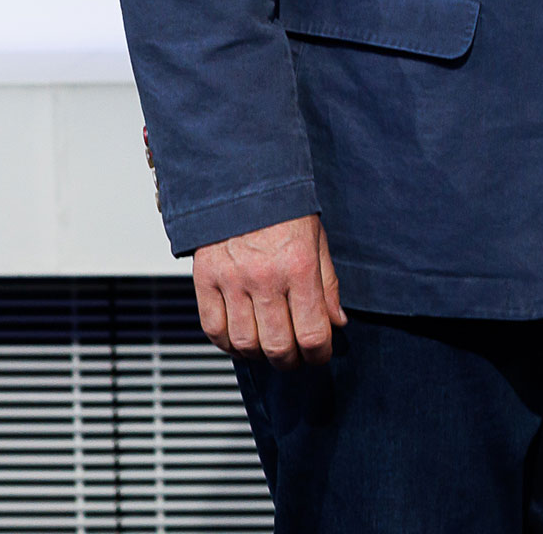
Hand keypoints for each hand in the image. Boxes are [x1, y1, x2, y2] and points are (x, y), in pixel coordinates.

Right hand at [191, 213, 343, 367]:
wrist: (242, 182)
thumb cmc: (283, 209)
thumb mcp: (318, 241)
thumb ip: (328, 284)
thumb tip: (337, 322)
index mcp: (298, 267)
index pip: (312, 332)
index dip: (319, 354)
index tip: (320, 355)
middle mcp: (264, 277)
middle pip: (278, 345)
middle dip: (291, 361)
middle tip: (296, 358)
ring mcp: (232, 280)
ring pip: (244, 343)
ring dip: (260, 355)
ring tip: (270, 349)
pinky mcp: (205, 280)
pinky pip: (213, 329)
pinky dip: (227, 343)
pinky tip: (240, 340)